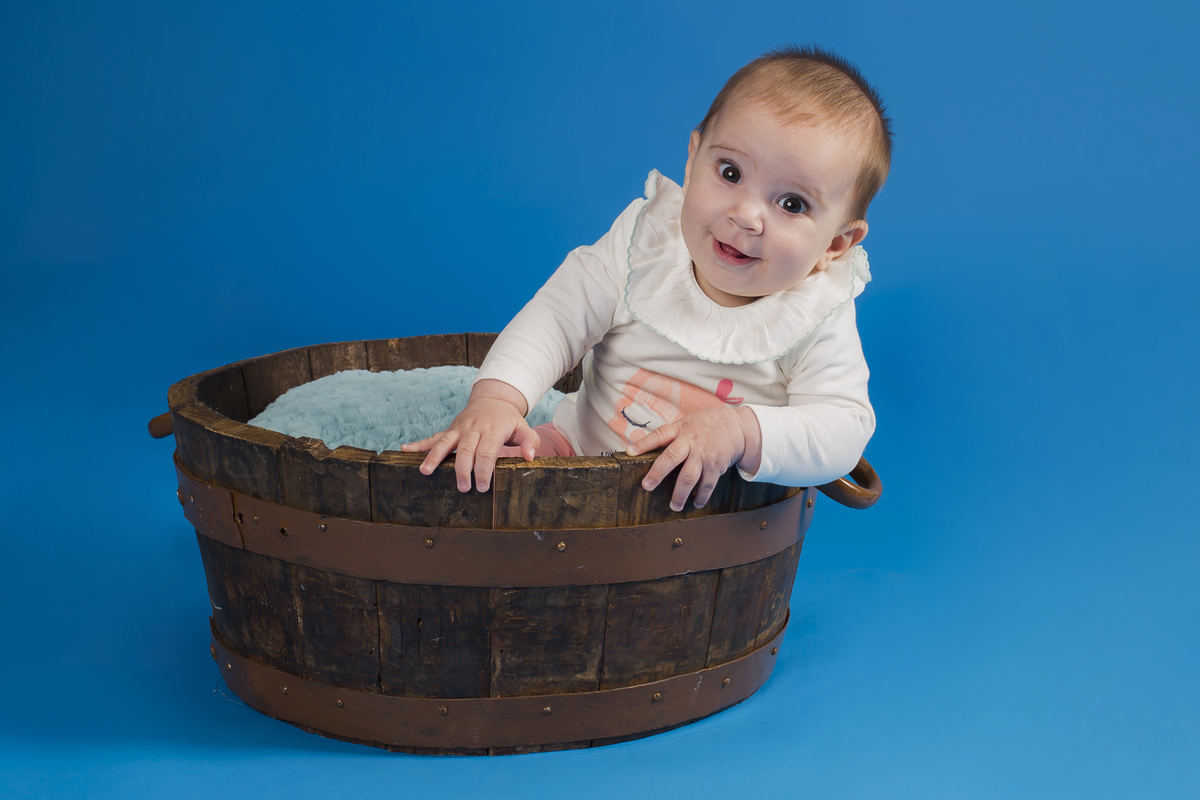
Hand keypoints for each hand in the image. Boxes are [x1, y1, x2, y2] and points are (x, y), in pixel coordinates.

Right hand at [400, 379, 537, 492]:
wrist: (493, 399)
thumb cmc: (509, 419)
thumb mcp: (524, 427)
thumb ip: (530, 441)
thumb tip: (530, 456)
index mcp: (493, 430)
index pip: (487, 452)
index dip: (484, 470)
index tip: (483, 486)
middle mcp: (474, 429)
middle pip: (466, 451)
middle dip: (463, 470)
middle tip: (462, 488)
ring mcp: (460, 428)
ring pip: (445, 443)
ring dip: (434, 458)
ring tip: (425, 472)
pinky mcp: (451, 429)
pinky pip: (433, 437)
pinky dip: (419, 444)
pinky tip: (405, 450)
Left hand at [625, 406, 761, 511]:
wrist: (737, 427)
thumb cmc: (705, 425)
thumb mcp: (686, 423)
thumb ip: (670, 436)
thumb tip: (644, 450)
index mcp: (680, 430)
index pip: (659, 435)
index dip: (643, 444)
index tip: (630, 452)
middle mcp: (691, 442)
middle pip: (672, 458)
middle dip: (658, 473)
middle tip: (647, 486)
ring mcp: (704, 455)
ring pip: (689, 477)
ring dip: (680, 494)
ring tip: (674, 506)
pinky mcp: (716, 466)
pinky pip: (707, 485)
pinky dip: (701, 497)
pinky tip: (696, 503)